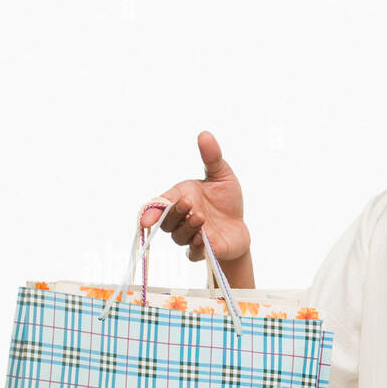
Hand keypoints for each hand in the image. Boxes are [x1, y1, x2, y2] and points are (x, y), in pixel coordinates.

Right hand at [141, 131, 249, 267]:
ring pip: (178, 236)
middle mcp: (180, 219)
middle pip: (166, 222)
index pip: (158, 206)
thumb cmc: (226, 201)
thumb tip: (205, 134)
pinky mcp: (202, 252)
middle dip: (175, 213)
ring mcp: (189, 236)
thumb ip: (212, 158)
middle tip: (190, 205)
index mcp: (179, 198)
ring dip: (188, 227)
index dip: (150, 212)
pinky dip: (196, 246)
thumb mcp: (222, 176)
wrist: (240, 227)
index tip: (146, 219)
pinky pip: (192, 253)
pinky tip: (204, 238)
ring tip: (201, 218)